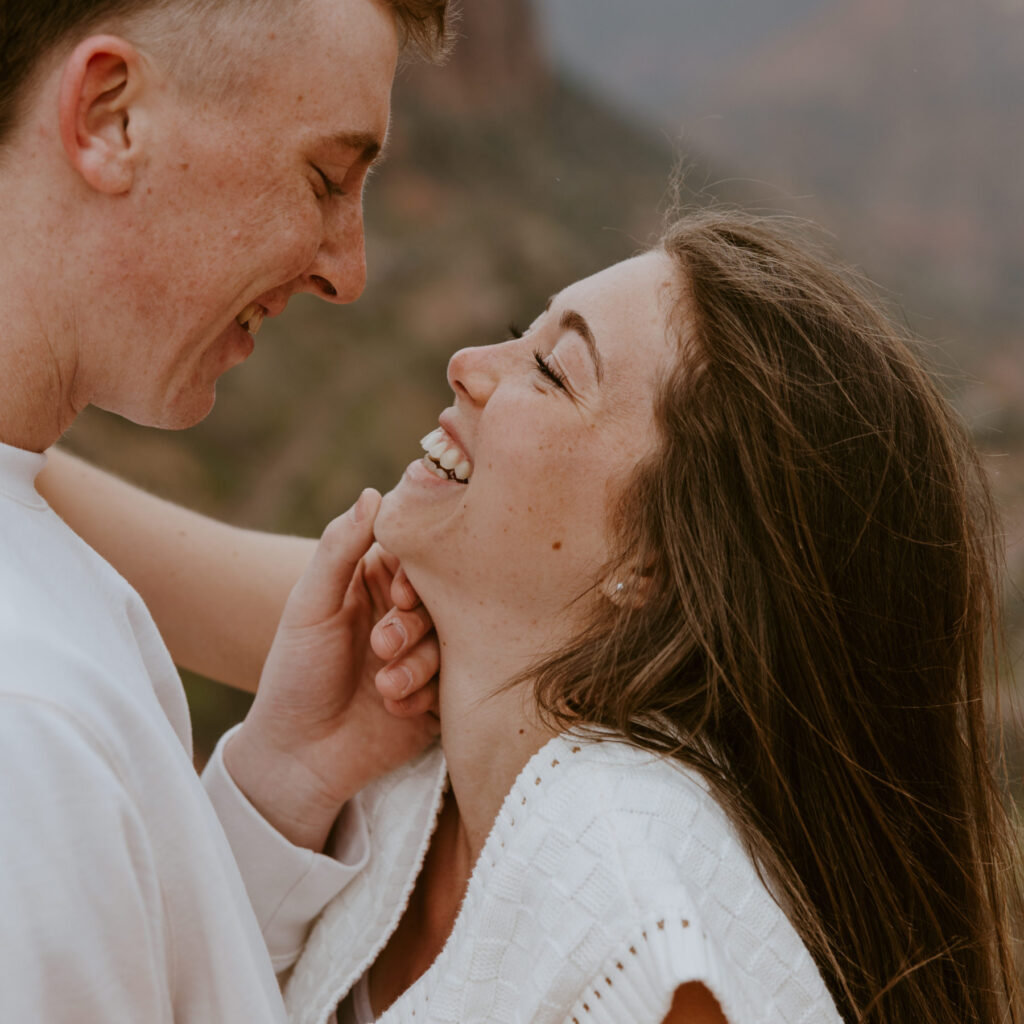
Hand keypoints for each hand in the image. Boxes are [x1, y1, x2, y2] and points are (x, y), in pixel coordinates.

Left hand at [225, 490, 438, 851]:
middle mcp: (405, 613)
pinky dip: (424, 696)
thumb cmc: (295, 673)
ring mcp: (425, 655)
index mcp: (375, 582)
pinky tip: (393, 709)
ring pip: (451, 642)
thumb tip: (374, 493)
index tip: (402, 594)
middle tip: (382, 645)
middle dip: (415, 625)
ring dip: (417, 664)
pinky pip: (454, 683)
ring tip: (382, 687)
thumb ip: (340, 549)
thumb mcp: (311, 606)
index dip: (418, 572)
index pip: (416, 556)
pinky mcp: (439, 695)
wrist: (298, 757)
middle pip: (441, 598)